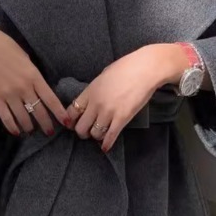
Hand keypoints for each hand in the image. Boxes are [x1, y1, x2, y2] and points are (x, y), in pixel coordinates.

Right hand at [0, 22, 70, 136]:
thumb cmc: (5, 47)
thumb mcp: (26, 59)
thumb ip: (33, 75)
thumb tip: (38, 88)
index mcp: (34, 76)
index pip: (51, 99)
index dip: (60, 113)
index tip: (67, 122)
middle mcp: (24, 88)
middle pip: (39, 111)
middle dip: (46, 125)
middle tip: (49, 132)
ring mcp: (9, 95)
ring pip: (23, 118)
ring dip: (29, 127)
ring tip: (31, 131)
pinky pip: (6, 118)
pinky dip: (12, 127)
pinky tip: (16, 132)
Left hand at [66, 44, 186, 151]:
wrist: (145, 69)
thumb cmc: (126, 68)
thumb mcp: (103, 76)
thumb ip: (95, 89)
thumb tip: (92, 98)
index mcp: (90, 91)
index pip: (71, 111)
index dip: (71, 120)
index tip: (73, 123)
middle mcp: (96, 103)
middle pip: (80, 126)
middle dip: (82, 132)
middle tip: (87, 131)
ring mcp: (109, 112)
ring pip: (94, 134)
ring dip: (96, 136)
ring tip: (99, 135)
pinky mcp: (122, 118)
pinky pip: (110, 136)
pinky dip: (107, 144)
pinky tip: (105, 147)